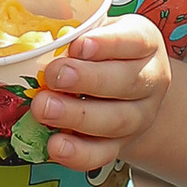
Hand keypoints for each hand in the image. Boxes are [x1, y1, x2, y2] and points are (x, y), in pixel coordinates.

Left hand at [33, 13, 172, 174]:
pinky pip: (103, 154)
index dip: (107, 44)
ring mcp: (138, 117)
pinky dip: (78, 153)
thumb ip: (76, 32)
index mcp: (145, 44)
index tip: (78, 45)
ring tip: (43, 108)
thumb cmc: (104, 53)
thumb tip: (36, 37)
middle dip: (88, 80)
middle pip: (127, 82)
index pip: (135, 41)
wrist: (129, 94)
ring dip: (77, 116)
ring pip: (116, 121)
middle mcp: (149, 81)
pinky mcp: (120, 145)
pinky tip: (55, 145)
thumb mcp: (98, 32)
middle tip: (54, 76)